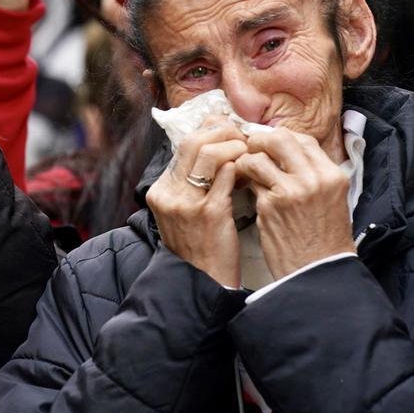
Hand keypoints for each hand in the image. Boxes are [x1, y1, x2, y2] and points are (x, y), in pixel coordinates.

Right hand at [145, 116, 247, 286]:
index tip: (228, 130)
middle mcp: (169, 193)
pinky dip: (243, 166)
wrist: (203, 283)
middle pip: (192, 141)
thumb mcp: (184, 211)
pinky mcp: (209, 212)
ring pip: (210, 153)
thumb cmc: (201, 246)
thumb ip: (192, 182)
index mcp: (161, 190)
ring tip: (248, 152)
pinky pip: (228, 175)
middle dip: (222, 131)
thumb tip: (216, 146)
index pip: (183, 144)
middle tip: (241, 135)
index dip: (209, 131)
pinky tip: (252, 172)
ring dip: (235, 146)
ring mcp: (187, 203)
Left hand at [234, 128, 354, 279]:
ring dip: (247, 161)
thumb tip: (290, 156)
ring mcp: (289, 191)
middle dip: (261, 141)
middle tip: (253, 150)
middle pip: (280, 139)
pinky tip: (245, 187)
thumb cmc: (324, 240)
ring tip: (246, 170)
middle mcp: (313, 179)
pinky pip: (250, 181)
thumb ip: (314, 175)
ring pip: (258, 157)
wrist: (319, 273)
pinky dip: (244, 181)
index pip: (303, 140)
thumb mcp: (332, 200)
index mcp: (332, 175)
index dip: (283, 138)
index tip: (272, 145)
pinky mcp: (269, 206)